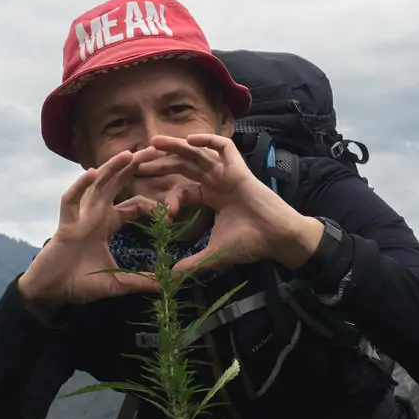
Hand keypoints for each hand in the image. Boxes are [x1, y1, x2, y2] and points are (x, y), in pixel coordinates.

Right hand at [19, 149, 165, 313]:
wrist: (52, 293)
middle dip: (133, 166)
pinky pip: (70, 201)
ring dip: (111, 168)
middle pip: (116, 183)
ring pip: (96, 185)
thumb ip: (141, 281)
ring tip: (128, 154)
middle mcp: (94, 215)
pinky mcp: (65, 225)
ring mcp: (79, 217)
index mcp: (107, 224)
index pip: (133, 204)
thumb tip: (168, 285)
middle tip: (154, 149)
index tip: (168, 216)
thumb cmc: (81, 283)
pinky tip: (91, 173)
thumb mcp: (118, 283)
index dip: (151, 205)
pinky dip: (79, 186)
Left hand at [135, 133, 324, 275]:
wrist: (278, 239)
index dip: (167, 195)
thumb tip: (170, 278)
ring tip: (155, 141)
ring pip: (199, 153)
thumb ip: (191, 263)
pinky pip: (225, 147)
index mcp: (212, 198)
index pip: (183, 188)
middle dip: (163, 162)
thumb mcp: (214, 255)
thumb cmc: (251, 244)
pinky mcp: (240, 169)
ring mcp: (228, 174)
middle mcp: (218, 182)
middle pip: (185, 166)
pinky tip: (190, 140)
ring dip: (177, 146)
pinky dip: (209, 141)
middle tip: (140, 161)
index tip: (159, 212)